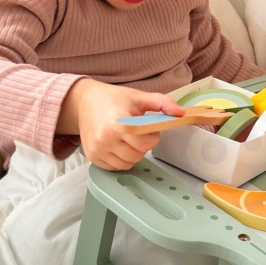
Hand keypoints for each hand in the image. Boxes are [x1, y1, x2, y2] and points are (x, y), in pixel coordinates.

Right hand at [57, 79, 183, 170]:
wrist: (84, 101)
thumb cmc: (113, 99)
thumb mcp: (138, 97)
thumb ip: (162, 103)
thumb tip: (181, 113)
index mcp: (117, 123)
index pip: (144, 144)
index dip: (152, 138)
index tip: (149, 130)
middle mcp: (105, 139)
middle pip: (136, 155)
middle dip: (143, 147)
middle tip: (139, 134)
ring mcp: (97, 149)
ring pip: (127, 164)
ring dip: (133, 155)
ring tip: (129, 140)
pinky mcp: (92, 156)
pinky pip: (115, 167)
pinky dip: (121, 160)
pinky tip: (119, 146)